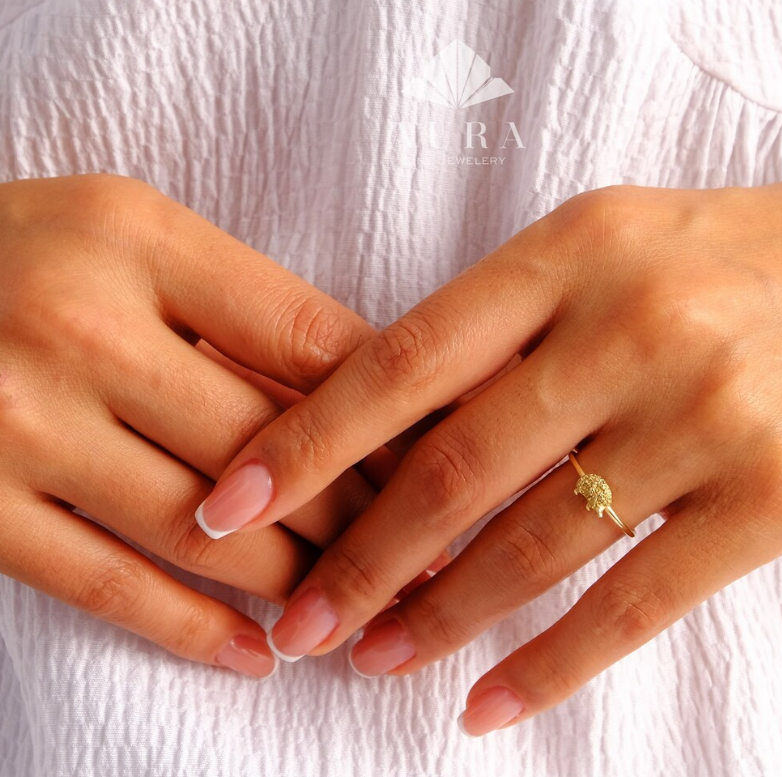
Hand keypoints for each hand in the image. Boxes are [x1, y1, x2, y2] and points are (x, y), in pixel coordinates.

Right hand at [0, 174, 383, 676]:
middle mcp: (76, 326)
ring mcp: (17, 422)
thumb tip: (359, 399)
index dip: (392, 414)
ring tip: (355, 603)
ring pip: (202, 530)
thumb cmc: (25, 255)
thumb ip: (232, 312)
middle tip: (421, 552)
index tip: (441, 460)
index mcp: (136, 240)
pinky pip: (105, 584)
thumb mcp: (128, 239)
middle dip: (362, 514)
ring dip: (297, 581)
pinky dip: (193, 630)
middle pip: (269, 446)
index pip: (311, 341)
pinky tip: (255, 651)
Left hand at [200, 158, 781, 725]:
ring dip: (440, 616)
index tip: (231, 503)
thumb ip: (504, 324)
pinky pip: (635, 603)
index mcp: (572, 252)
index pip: (405, 358)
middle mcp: (631, 329)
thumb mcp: (610, 247)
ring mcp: (703, 416)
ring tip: (373, 659)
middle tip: (296, 620)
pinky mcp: (771, 498)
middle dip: (359, 556)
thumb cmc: (737, 258)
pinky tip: (487, 705)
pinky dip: (551, 666)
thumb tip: (390, 423)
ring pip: (535, 545)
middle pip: (455, 466)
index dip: (308, 440)